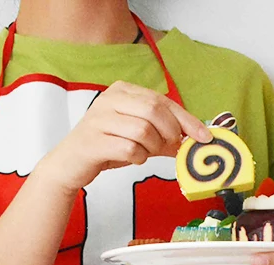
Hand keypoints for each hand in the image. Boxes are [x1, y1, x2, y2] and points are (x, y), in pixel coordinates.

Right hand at [37, 81, 211, 195]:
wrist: (69, 164)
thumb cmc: (106, 148)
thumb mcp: (138, 137)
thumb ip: (163, 135)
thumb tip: (193, 140)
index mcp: (123, 91)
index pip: (163, 100)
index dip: (187, 120)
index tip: (205, 137)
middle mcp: (110, 99)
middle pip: (155, 110)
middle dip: (169, 134)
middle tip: (169, 148)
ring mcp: (99, 118)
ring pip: (143, 130)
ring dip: (152, 148)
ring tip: (144, 154)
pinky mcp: (93, 140)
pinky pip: (129, 149)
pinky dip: (137, 158)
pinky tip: (131, 159)